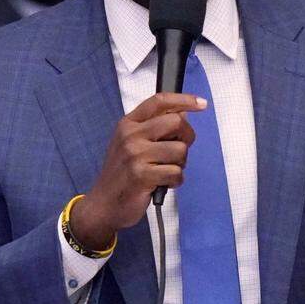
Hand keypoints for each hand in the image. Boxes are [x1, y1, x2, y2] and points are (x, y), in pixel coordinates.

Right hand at [69, 92, 205, 250]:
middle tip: (178, 150)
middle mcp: (130, 135)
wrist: (103, 204)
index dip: (183, 99)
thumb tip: (183, 114)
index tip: (201, 103)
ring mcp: (135, 155)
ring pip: (180, 150)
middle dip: (186, 137)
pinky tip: (162, 183)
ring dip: (180, 164)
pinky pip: (176, 172)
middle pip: (176, 122)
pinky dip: (175, 181)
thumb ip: (154, 128)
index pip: (159, 101)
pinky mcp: (142, 176)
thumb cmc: (122, 174)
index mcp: (128, 124)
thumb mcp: (131, 144)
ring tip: (165, 170)